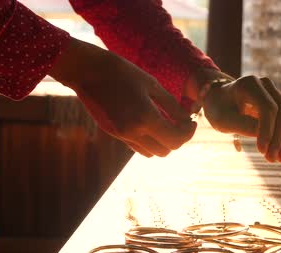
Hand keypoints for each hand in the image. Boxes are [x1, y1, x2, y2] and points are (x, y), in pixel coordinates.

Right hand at [49, 38, 195, 156]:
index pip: (176, 139)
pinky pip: (138, 147)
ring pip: (152, 152)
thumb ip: (172, 106)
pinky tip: (150, 125)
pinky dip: (149, 141)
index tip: (192, 122)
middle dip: (177, 139)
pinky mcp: (114, 134)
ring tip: (166, 124)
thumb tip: (187, 120)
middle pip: (166, 150)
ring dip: (163, 142)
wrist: (88, 71)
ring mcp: (122, 136)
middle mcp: (133, 132)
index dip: (188, 132)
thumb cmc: (122, 72)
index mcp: (145, 117)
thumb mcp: (152, 85)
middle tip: (181, 124)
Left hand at [201, 73, 280, 162]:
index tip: (262, 151)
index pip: (268, 108)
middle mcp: (266, 85)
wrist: (219, 101)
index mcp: (250, 84)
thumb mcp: (223, 119)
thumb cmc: (218, 110)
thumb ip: (243, 125)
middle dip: (280, 138)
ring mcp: (275, 93)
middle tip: (271, 159)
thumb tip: (266, 135)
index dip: (268, 131)